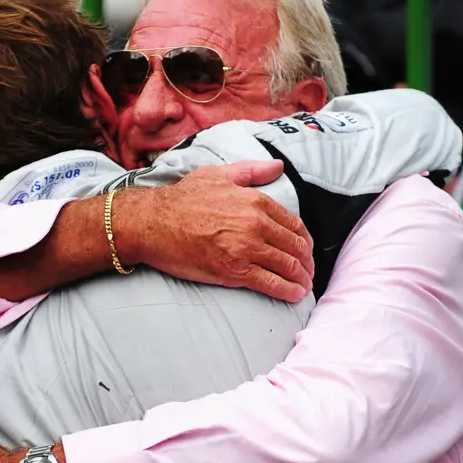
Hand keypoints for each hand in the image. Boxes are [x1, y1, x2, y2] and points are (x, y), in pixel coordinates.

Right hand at [116, 160, 313, 301]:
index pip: (294, 224)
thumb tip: (278, 167)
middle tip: (309, 272)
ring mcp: (246, 249)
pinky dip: (288, 291)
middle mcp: (255, 224)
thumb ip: (252, 171)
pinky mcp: (234, 271)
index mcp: (255, 201)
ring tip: (304, 286)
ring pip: (288, 266)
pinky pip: (271, 284)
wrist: (153, 223)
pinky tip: (294, 295)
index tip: (306, 250)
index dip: (305, 240)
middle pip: (295, 246)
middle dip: (307, 262)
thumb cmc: (182, 199)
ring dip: (301, 279)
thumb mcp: (218, 174)